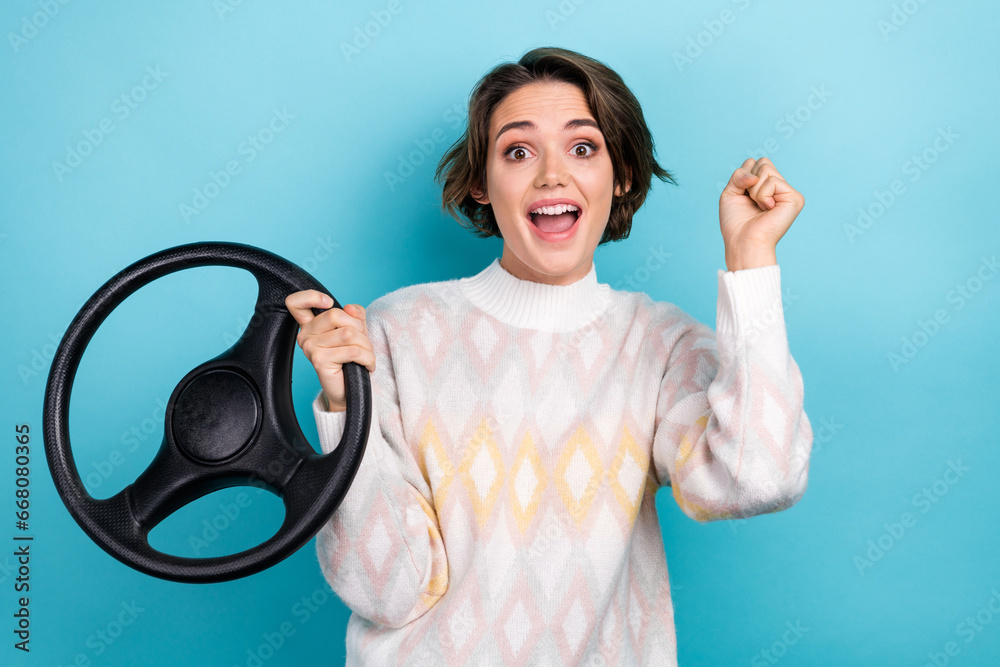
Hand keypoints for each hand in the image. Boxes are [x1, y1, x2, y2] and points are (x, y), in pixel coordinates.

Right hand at [284, 291, 374, 411]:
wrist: (349, 391)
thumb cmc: (351, 359)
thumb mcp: (356, 331)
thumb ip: (355, 314)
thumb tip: (350, 308)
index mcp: (310, 325)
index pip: (295, 303)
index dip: (311, 297)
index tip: (329, 302)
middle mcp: (305, 335)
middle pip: (336, 315)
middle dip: (359, 328)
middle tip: (364, 342)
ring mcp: (310, 348)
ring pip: (348, 333)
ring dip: (367, 345)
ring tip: (368, 355)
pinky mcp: (320, 360)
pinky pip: (352, 351)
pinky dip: (367, 358)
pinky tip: (368, 365)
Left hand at [719, 157, 804, 270]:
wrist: (743, 242)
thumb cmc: (736, 223)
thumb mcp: (730, 193)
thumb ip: (739, 175)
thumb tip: (756, 175)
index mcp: (766, 186)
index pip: (755, 162)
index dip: (743, 177)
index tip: (743, 196)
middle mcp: (779, 187)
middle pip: (762, 162)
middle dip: (749, 181)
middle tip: (752, 202)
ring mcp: (788, 192)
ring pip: (766, 168)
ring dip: (755, 190)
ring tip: (759, 207)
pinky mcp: (795, 198)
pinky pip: (773, 181)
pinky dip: (763, 195)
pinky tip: (767, 209)